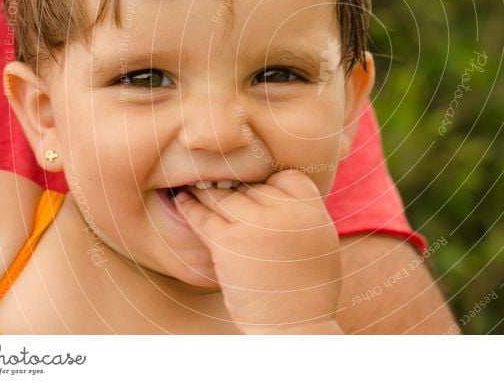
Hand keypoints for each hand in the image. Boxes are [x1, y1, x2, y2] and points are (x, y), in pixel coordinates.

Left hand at [174, 169, 342, 333]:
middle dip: (236, 189)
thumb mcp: (321, 240)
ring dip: (207, 192)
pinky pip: (203, 216)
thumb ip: (304, 214)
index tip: (256, 192)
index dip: (269, 184)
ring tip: (194, 188)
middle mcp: (286, 212)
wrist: (295, 327)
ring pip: (224, 196)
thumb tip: (277, 190)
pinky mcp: (229, 243)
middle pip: (252, 186)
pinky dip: (189, 207)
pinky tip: (182, 200)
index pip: (285, 177)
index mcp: (313, 210)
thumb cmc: (309, 290)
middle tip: (217, 185)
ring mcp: (256, 225)